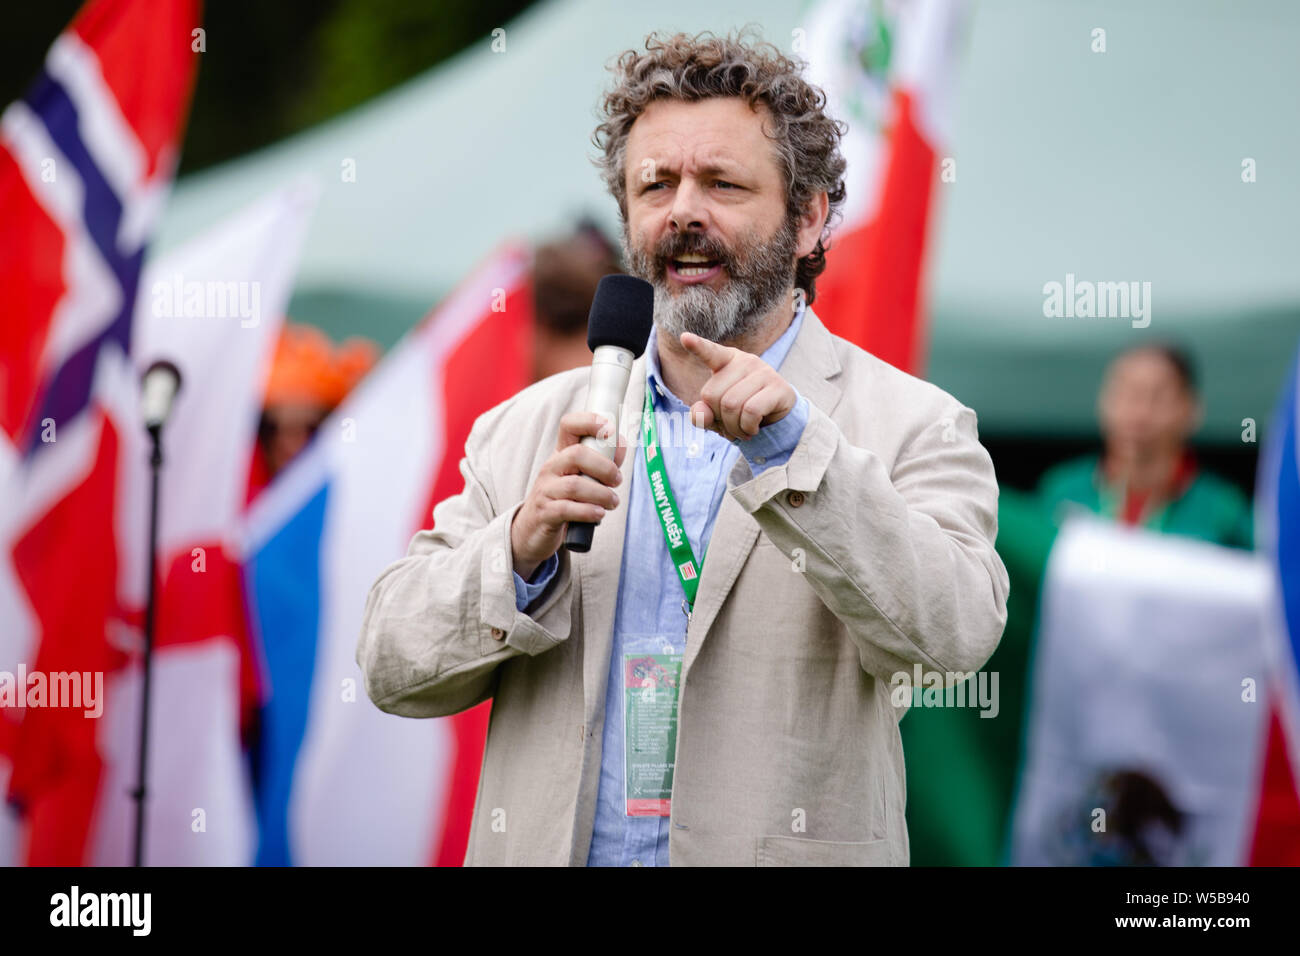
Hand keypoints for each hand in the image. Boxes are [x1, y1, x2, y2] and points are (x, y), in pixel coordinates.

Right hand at [509, 411, 626, 578]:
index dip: (589, 421)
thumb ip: (602, 462)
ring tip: (612, 502)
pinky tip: (599, 514)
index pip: (569, 425)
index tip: (610, 428)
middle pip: (577, 454)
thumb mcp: (579, 478)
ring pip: (574, 485)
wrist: (530, 531)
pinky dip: (588, 512)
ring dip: (601, 494)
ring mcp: (545, 490)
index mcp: (561, 455)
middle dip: (604, 467)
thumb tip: (621, 443)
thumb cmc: (562, 501)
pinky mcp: (544, 513)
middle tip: (617, 481)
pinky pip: (566, 509)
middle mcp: (551, 468)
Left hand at [679, 332, 795, 441]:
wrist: (777, 419)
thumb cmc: (741, 412)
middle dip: (718, 419)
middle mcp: (745, 361)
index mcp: (726, 361)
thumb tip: (700, 413)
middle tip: (731, 425)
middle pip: (713, 396)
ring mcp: (764, 371)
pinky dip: (747, 427)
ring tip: (742, 430)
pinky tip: (752, 428)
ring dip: (734, 428)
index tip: (685, 338)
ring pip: (732, 405)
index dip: (698, 346)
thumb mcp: (716, 416)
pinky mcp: (779, 387)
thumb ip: (702, 415)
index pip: (710, 352)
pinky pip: (751, 411)